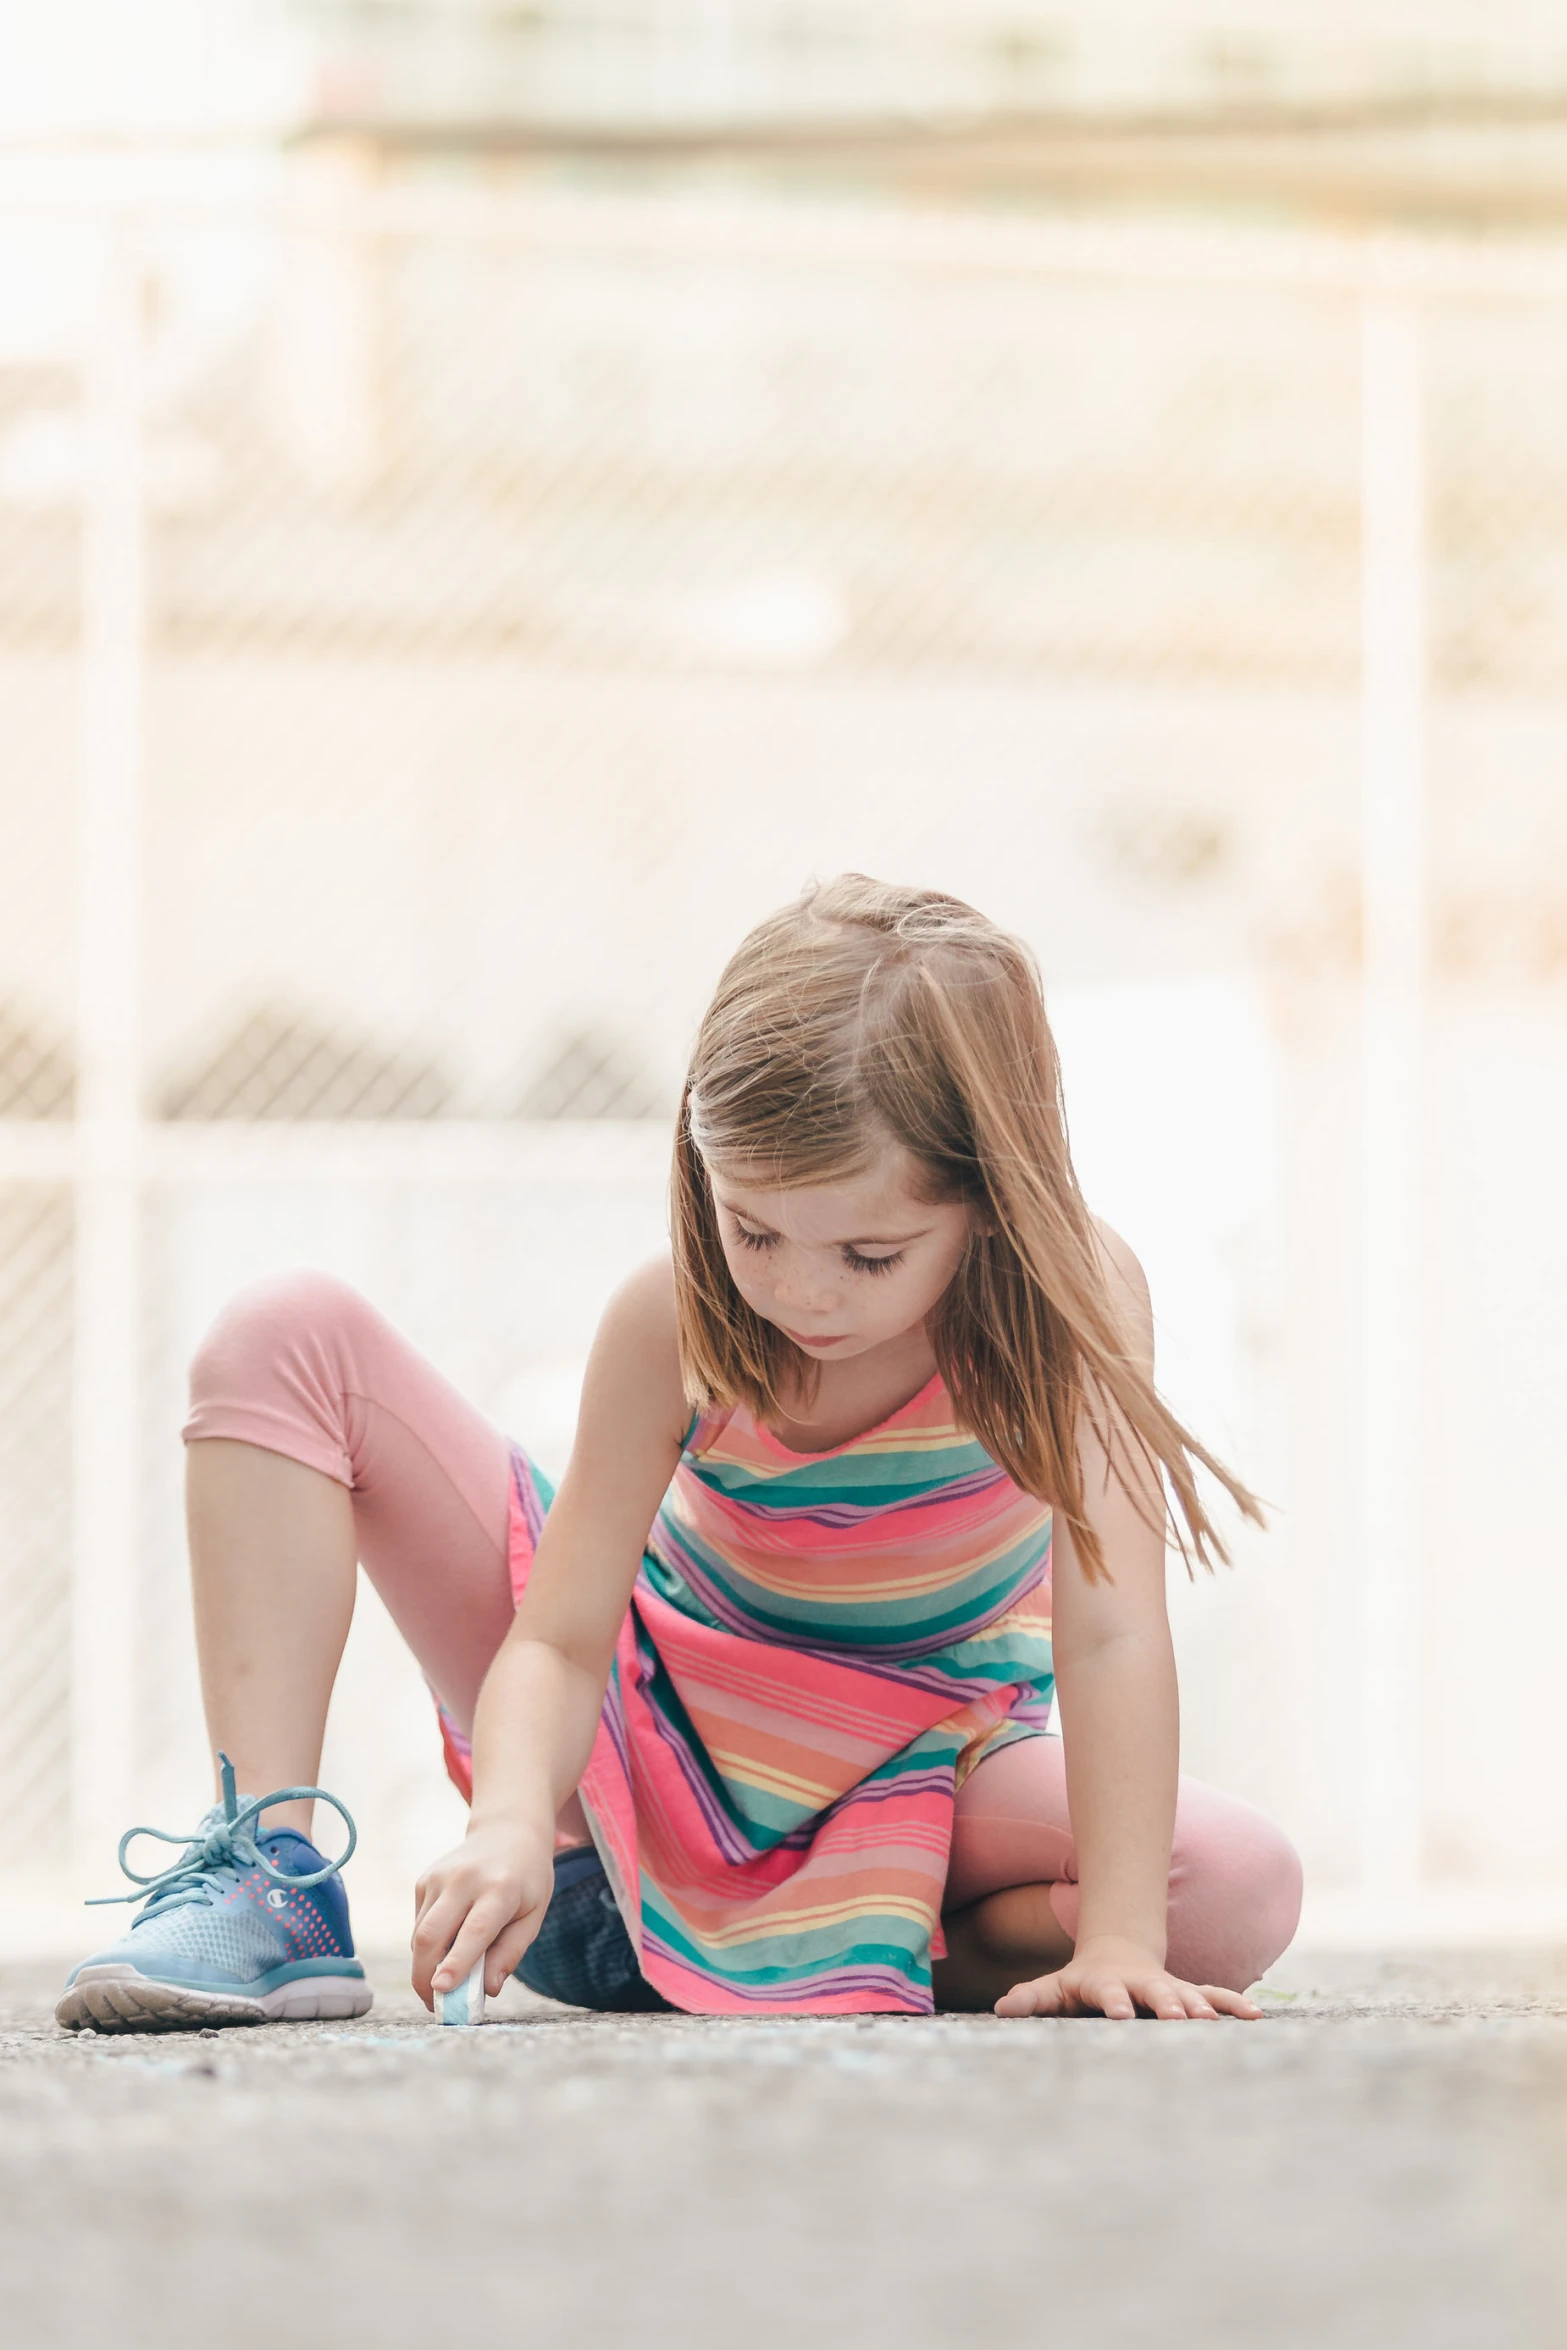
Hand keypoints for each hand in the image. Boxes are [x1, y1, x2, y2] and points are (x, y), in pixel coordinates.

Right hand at [411, 1817, 555, 2009]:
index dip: (457, 1962)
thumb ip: (510, 1953)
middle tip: (434, 2006)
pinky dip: (427, 1944)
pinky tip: (448, 1941)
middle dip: (425, 1977)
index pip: (474, 1930)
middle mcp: (465, 1879)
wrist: (508, 1831)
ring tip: (445, 1979)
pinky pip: (418, 1923)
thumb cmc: (526, 1880)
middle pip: (432, 1935)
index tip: (441, 1990)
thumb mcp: (533, 1915)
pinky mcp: (424, 1879)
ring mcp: (439, 1877)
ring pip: (420, 1934)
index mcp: (500, 1888)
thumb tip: (488, 1990)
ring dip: (425, 1965)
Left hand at [994, 1933, 1262, 2021]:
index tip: (1120, 2015)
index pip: (1108, 1994)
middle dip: (1168, 2004)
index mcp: (1106, 1985)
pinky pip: (1215, 1995)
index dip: (1113, 2003)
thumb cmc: (1080, 1983)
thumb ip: (1031, 1998)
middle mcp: (1141, 1985)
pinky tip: (1257, 2016)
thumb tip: (1000, 2009)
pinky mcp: (1188, 1994)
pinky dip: (1234, 2004)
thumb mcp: (1054, 1988)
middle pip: (1155, 1993)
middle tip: (1180, 2018)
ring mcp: (1168, 1988)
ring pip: (1190, 1994)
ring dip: (1204, 2007)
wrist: (1116, 1953)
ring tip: (1218, 2022)